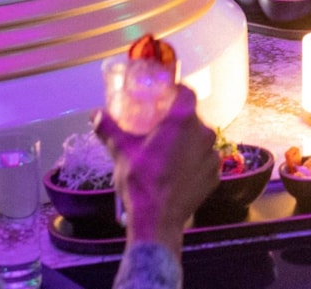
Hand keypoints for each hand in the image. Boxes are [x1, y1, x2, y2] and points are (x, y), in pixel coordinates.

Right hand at [95, 85, 217, 253]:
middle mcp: (204, 133)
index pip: (186, 92)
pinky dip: (194, 161)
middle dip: (177, 120)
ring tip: (168, 152)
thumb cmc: (140, 181)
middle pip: (192, 117)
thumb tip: (94, 114)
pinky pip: (205, 159)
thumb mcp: (121, 152)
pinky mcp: (216, 174)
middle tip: (159, 127)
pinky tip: (178, 170)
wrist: (158, 220)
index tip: (164, 95)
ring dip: (187, 141)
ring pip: (200, 138)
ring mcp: (213, 154)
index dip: (176, 90)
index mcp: (182, 121)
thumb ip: (108, 128)